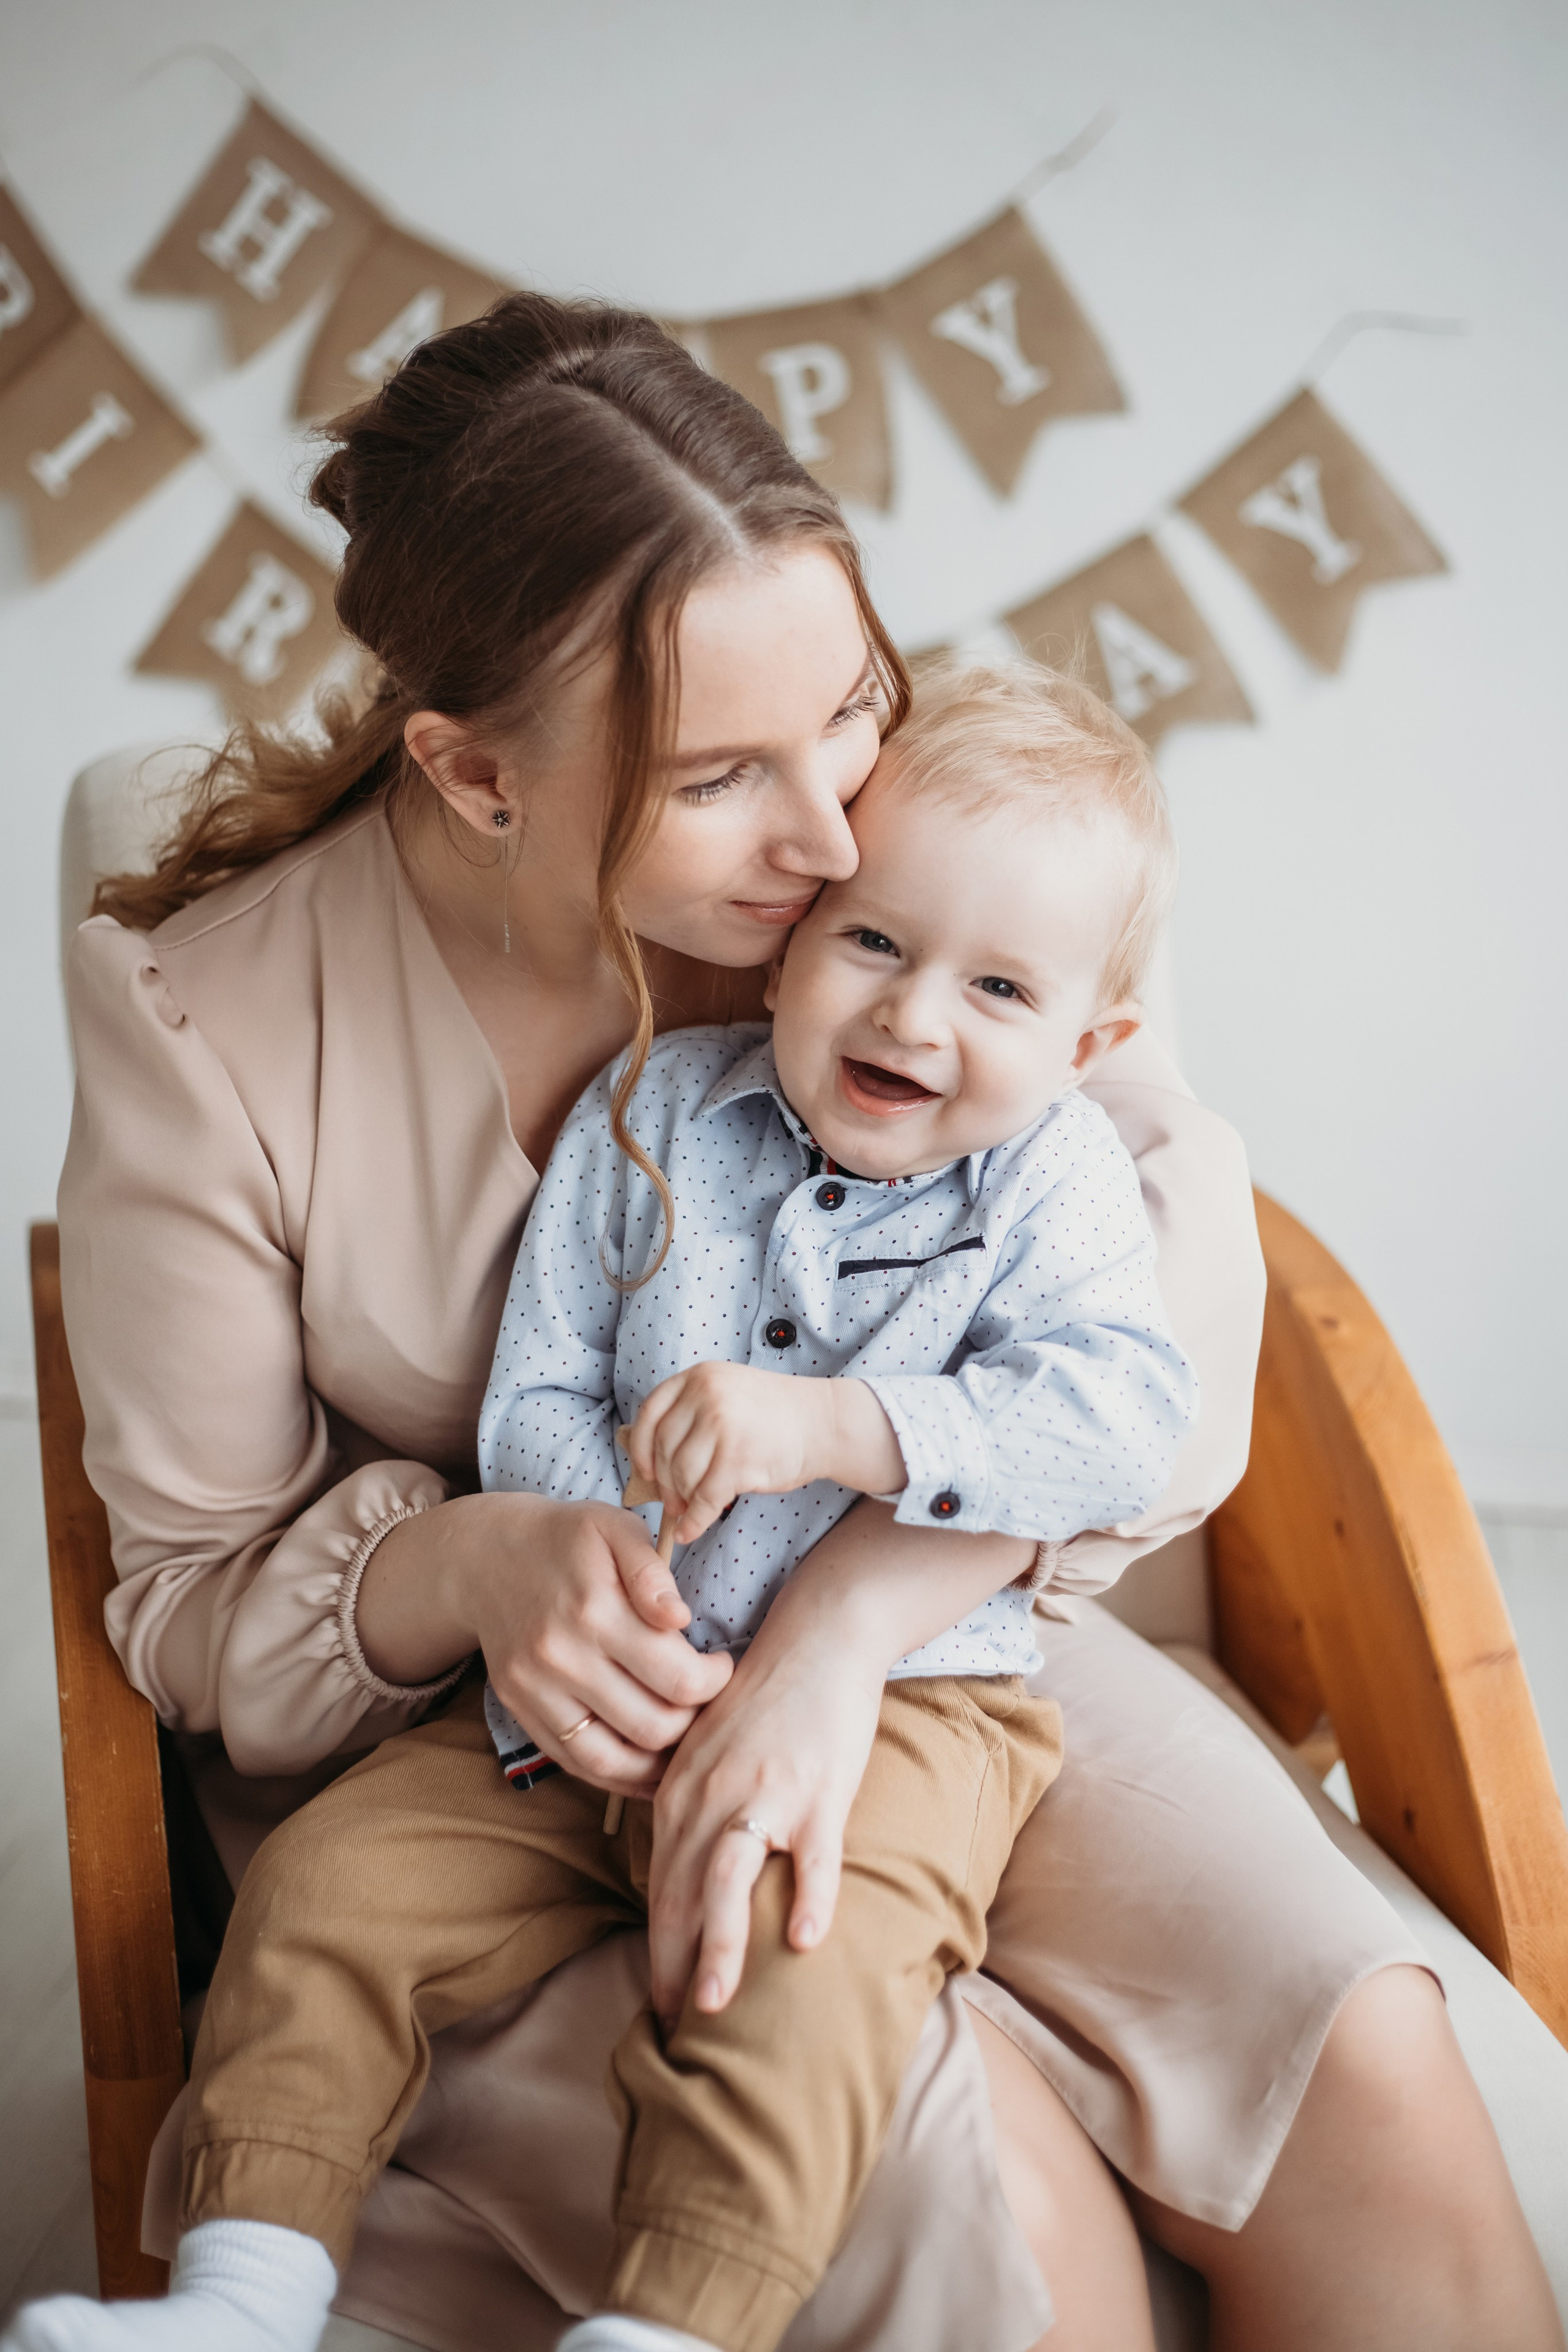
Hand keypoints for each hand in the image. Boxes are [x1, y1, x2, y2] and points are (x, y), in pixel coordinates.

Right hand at [358, 1490, 732, 1795]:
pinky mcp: (520, 1710)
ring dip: (659, 1763)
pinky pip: (575, 1762)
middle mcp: (562, 1658)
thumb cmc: (567, 1541)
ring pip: (613, 1760)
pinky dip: (616, 1776)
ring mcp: (536, 1691)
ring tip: (684, 1741)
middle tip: (705, 1703)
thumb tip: (680, 1620)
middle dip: (694, 1723)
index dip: (715, 1682)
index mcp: (595, 1611)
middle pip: (652, 1726)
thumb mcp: (614, 1529)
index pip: (679, 1679)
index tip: (721, 1666)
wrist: (487, 1557)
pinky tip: (647, 1767)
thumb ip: (652, 1573)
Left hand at [627, 1363, 904, 1542]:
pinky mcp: (738, 1460)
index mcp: (698, 1377)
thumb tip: (649, 1461)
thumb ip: (690, 1414)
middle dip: (664, 1482)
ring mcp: (721, 1426)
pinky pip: (704, 1499)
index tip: (644, 1470)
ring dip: (682, 1500)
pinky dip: (694, 1521)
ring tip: (689, 1509)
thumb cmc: (774, 1415)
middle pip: (663, 1450)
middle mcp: (706, 1396)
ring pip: (682, 1476)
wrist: (823, 1422)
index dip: (640, 1449)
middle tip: (672, 1501)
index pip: (650, 1415)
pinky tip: (690, 1530)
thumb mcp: (726, 1393)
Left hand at [647, 1600, 883, 2027]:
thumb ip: (690, 1806)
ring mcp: (766, 1794)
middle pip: (683, 1894)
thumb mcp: (706, 1750)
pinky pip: (812, 1856)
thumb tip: (681, 1871)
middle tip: (672, 2026)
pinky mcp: (820, 1791)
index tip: (658, 1999)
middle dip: (674, 1964)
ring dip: (719, 1948)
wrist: (819, 1638)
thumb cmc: (766, 1698)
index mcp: (682, 1790)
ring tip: (714, 2007)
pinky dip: (807, 1899)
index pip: (660, 1883)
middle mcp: (712, 1796)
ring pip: (729, 1882)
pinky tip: (803, 1942)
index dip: (658, 1945)